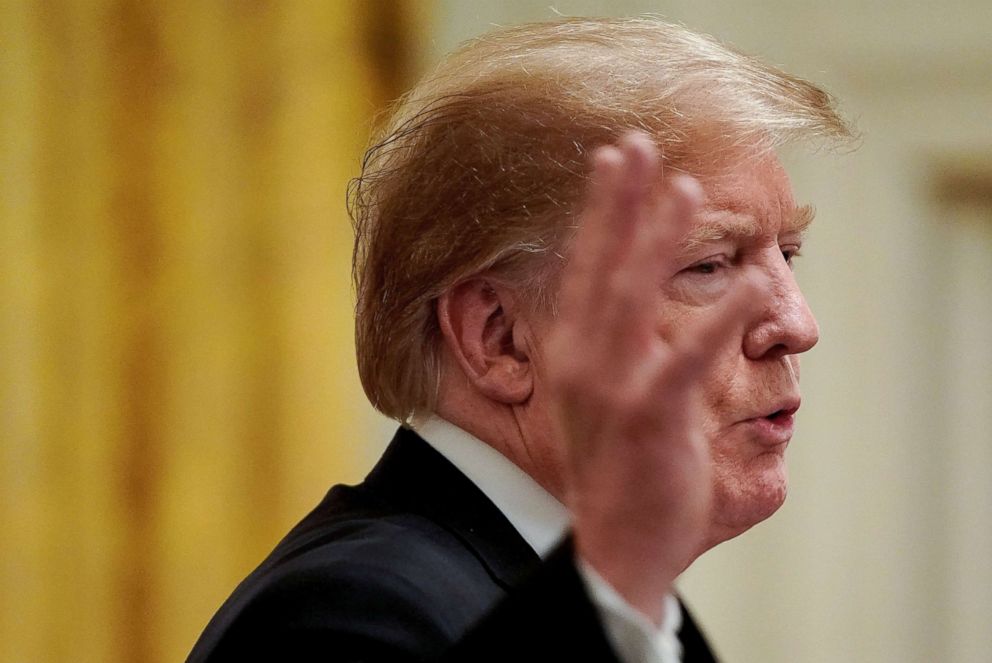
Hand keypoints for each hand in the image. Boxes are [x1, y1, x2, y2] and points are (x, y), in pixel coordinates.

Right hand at [546, 132, 757, 623]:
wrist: (616, 538)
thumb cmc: (618, 462)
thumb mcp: (602, 393)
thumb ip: (614, 341)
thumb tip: (636, 294)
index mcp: (573, 350)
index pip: (584, 267)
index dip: (599, 211)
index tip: (613, 160)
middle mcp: (583, 359)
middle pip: (602, 266)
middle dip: (620, 202)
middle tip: (637, 144)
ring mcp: (612, 386)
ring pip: (634, 298)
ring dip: (659, 239)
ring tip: (688, 188)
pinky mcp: (650, 415)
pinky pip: (687, 359)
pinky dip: (720, 320)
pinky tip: (751, 284)